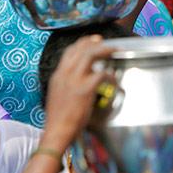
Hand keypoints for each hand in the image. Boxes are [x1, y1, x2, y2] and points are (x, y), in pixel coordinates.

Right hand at [42, 36, 115, 152]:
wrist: (56, 132)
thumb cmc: (59, 119)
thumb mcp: (58, 95)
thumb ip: (67, 84)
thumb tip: (81, 79)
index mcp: (57, 76)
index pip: (69, 52)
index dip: (82, 43)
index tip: (92, 41)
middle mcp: (64, 74)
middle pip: (80, 49)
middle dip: (94, 43)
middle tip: (105, 42)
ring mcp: (74, 81)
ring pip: (90, 55)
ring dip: (104, 51)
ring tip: (114, 51)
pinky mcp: (84, 89)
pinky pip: (101, 74)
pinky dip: (110, 76)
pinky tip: (115, 80)